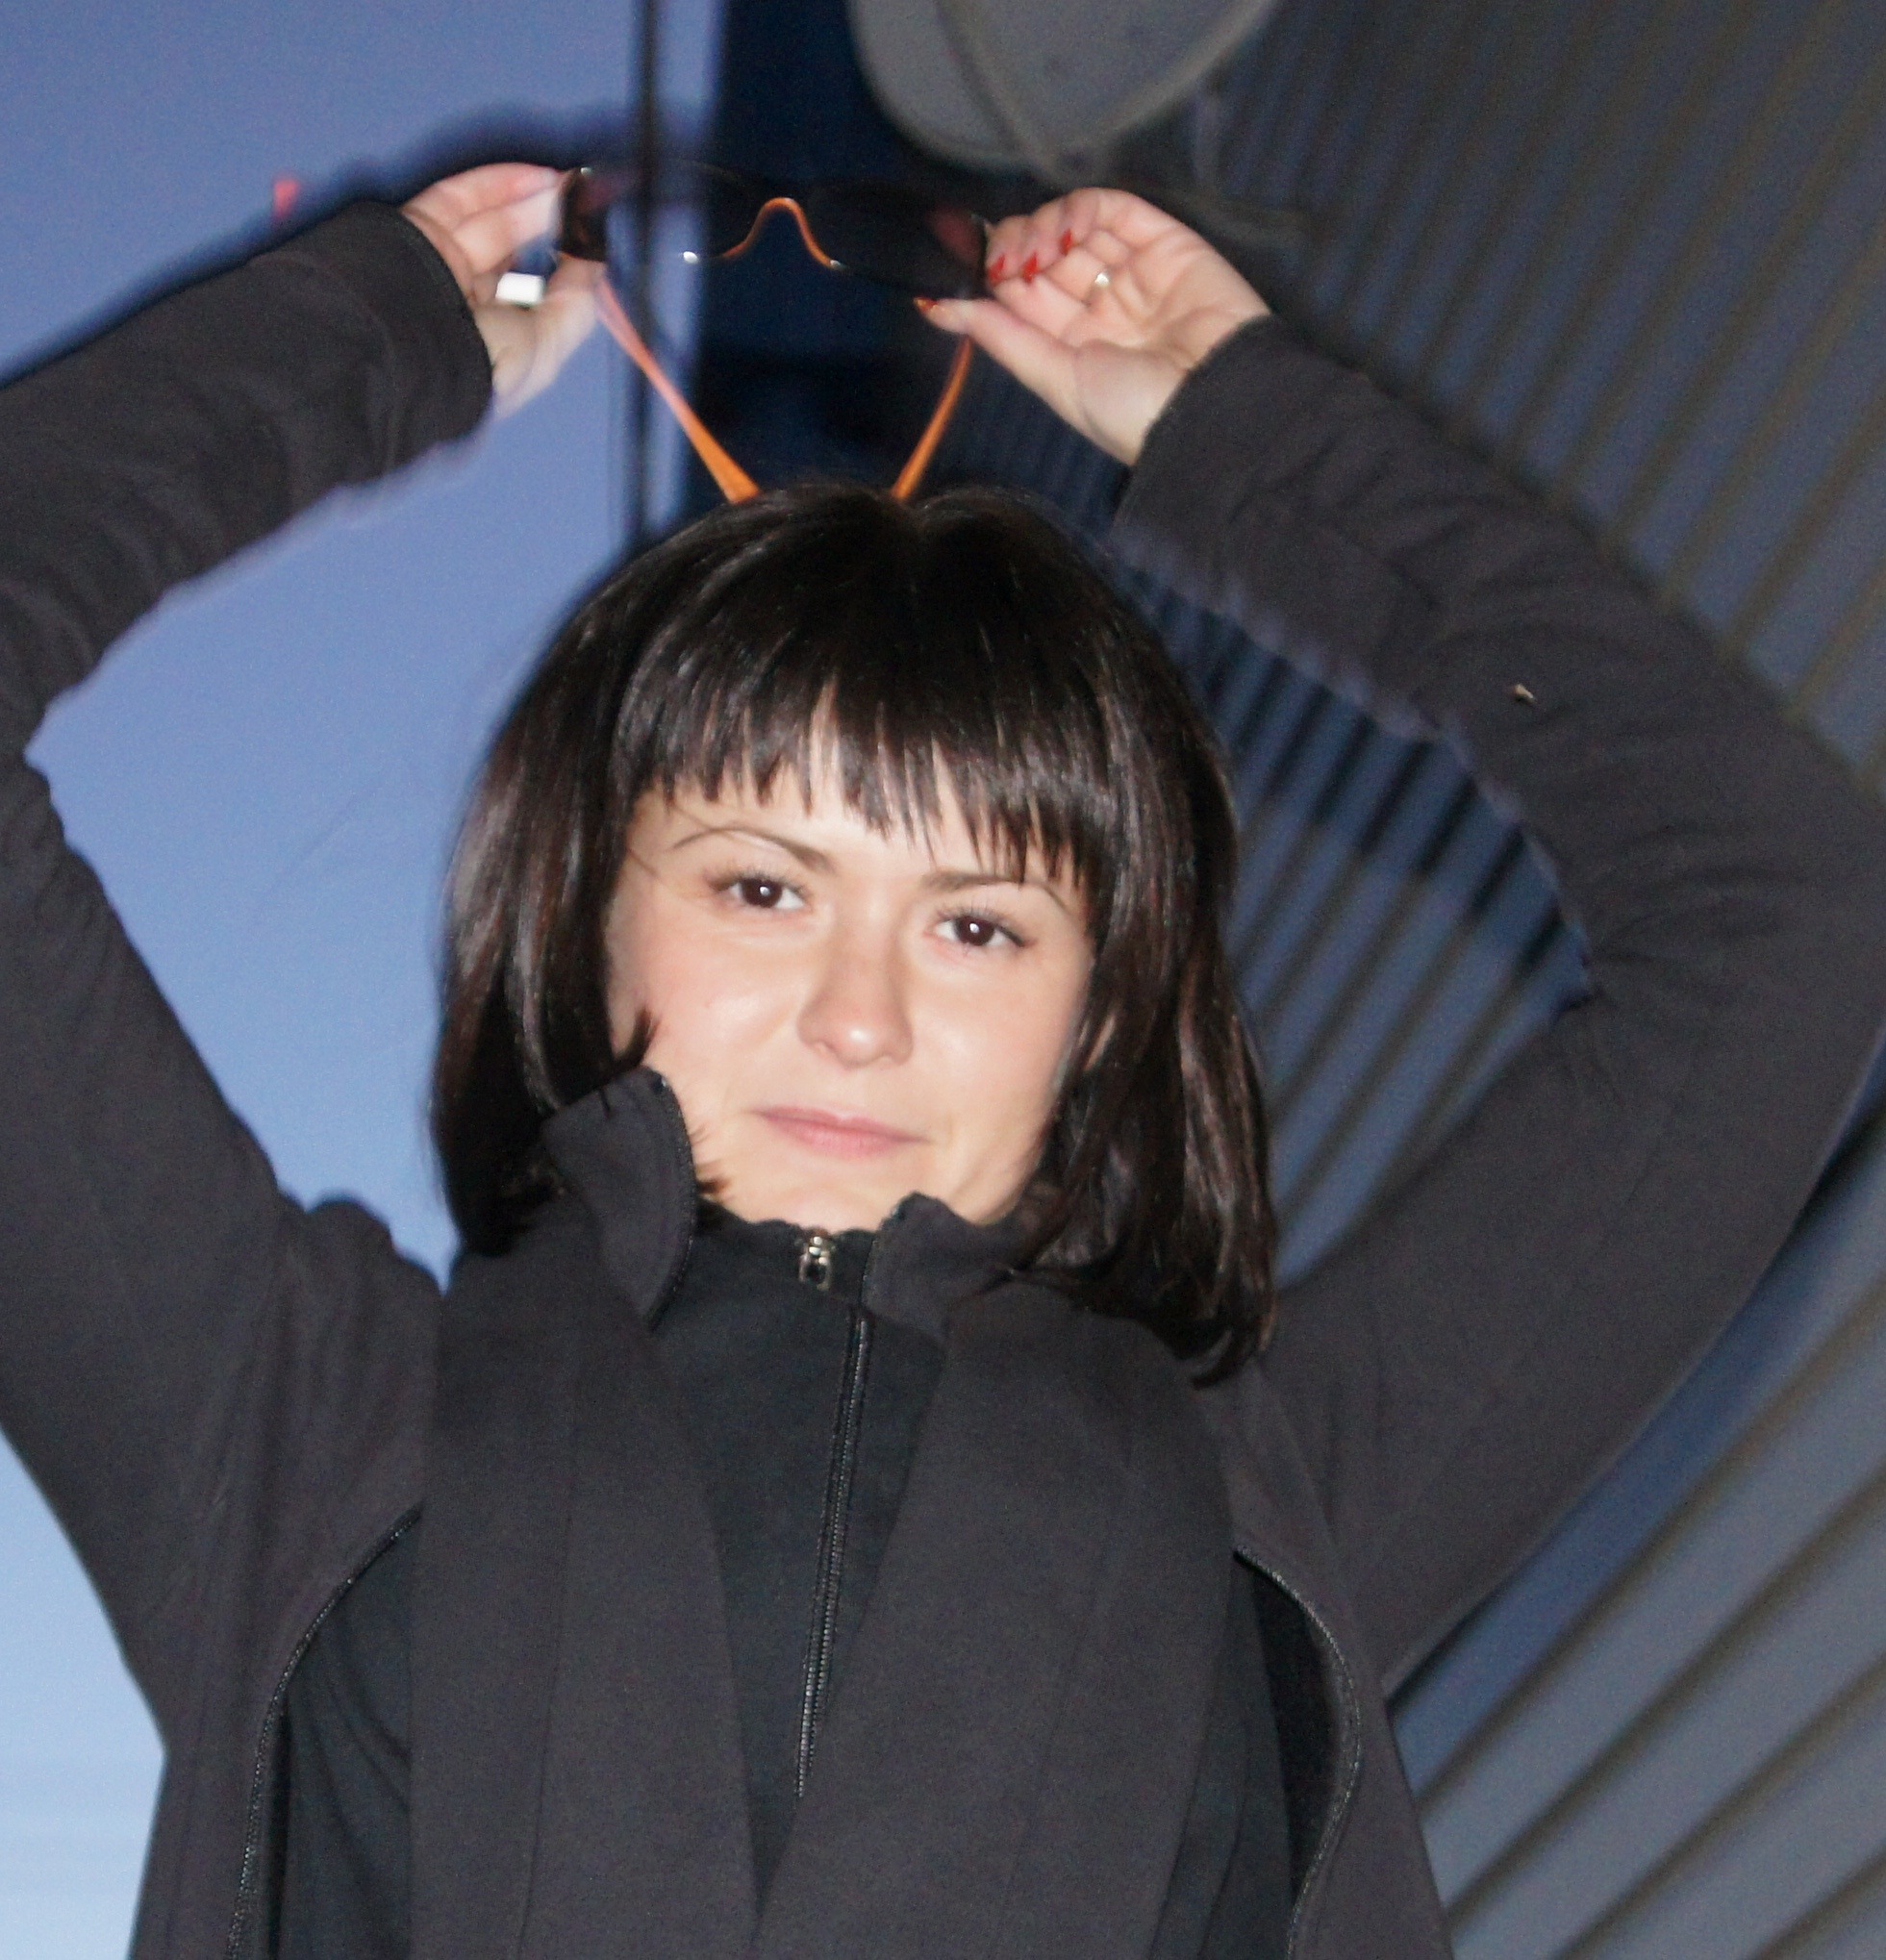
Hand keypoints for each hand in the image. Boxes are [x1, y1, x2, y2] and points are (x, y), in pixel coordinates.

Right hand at [401, 164, 601, 416]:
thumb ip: (575, 302)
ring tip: (568, 188)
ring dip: (533, 202)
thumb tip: (594, 261)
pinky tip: (538, 179)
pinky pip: (459, 198)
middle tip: (582, 205)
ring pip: (491, 222)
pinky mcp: (416, 229)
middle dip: (550, 227)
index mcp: (493, 343)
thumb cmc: (475, 367)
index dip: (564, 269)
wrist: (409, 349)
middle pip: (511, 254)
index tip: (591, 243)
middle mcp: (464, 306)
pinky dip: (499, 183)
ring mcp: (440, 265)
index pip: (532, 297)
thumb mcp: (546, 347)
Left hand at [923, 189, 1266, 466]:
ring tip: (1033, 250)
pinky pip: (1115, 210)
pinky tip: (1063, 230)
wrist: (1215, 406)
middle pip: (1043, 256)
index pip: (1021, 296)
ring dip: (1041, 228)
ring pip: (1074, 228)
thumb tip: (939, 309)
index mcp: (1075, 347)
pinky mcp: (1165, 243)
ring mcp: (1134, 272)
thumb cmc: (1136, 412)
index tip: (960, 265)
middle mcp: (1103, 308)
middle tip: (1000, 258)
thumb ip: (1002, 338)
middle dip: (1011, 248)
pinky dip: (1081, 210)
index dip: (990, 275)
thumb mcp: (1056, 380)